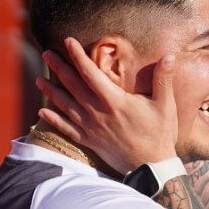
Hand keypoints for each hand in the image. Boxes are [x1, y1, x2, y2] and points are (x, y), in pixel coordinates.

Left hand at [36, 37, 178, 173]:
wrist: (152, 167)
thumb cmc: (160, 134)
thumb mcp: (165, 105)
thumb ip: (163, 79)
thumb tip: (170, 55)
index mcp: (115, 101)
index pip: (91, 73)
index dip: (78, 56)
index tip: (68, 41)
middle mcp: (98, 113)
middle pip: (73, 86)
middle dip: (59, 68)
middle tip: (46, 53)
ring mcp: (92, 128)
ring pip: (66, 106)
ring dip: (51, 91)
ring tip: (38, 79)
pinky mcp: (90, 141)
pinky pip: (67, 129)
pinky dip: (54, 120)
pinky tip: (42, 111)